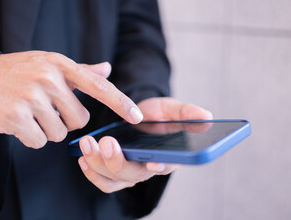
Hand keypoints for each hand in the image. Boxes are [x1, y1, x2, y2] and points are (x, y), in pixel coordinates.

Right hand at [0, 51, 142, 148]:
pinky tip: (20, 122)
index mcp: (61, 65)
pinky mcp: (16, 116)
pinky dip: (32, 137)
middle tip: (47, 109)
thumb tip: (107, 69)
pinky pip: (40, 141)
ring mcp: (32, 97)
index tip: (137, 117)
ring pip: (60, 133)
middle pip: (80, 119)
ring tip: (31, 113)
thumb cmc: (20, 73)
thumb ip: (81, 71)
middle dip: (66, 120)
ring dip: (47, 129)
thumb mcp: (50, 64)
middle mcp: (49, 79)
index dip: (120, 102)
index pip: (98, 86)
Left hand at [78, 97, 211, 192]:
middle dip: (117, 161)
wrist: (141, 116)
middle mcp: (149, 168)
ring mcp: (132, 172)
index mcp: (168, 155)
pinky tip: (83, 159)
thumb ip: (187, 112)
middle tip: (105, 142)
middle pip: (134, 174)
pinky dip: (92, 173)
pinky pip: (104, 181)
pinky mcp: (116, 172)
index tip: (151, 160)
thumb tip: (207, 116)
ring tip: (87, 144)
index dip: (160, 165)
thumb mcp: (173, 109)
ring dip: (98, 164)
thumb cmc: (159, 115)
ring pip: (115, 179)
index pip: (167, 165)